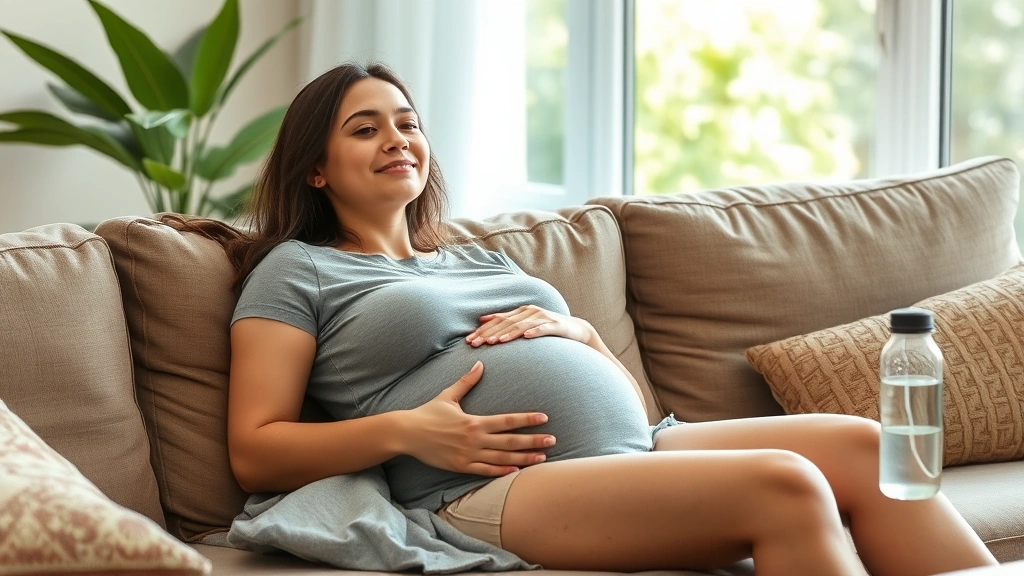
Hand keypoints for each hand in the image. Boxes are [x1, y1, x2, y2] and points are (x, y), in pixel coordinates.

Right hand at [403, 361, 555, 475]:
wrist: (407, 434)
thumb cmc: (428, 413)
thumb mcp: (448, 395)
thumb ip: (466, 381)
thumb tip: (480, 364)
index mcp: (474, 421)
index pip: (507, 420)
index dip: (527, 419)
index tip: (544, 418)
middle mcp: (474, 439)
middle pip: (510, 441)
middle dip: (533, 441)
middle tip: (553, 440)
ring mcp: (468, 455)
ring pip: (502, 458)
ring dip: (524, 458)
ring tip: (542, 457)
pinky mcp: (461, 467)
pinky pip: (485, 471)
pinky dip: (502, 472)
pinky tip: (516, 471)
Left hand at [465, 305, 594, 346]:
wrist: (576, 330)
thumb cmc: (547, 328)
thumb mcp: (525, 323)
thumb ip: (506, 321)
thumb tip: (482, 319)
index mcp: (521, 311)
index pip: (498, 320)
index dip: (483, 330)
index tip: (469, 340)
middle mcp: (530, 311)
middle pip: (507, 323)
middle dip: (491, 333)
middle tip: (477, 344)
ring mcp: (544, 317)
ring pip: (523, 325)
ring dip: (510, 333)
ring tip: (498, 341)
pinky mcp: (556, 325)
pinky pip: (543, 328)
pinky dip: (535, 332)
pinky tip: (527, 337)